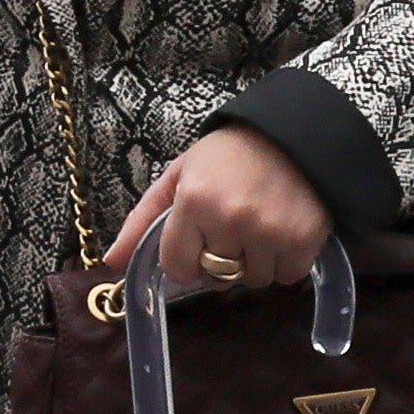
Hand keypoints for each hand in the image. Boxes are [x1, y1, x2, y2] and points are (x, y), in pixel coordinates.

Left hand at [108, 126, 328, 297]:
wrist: (293, 132)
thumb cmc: (229, 155)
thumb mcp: (179, 177)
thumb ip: (142, 221)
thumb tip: (110, 263)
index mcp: (193, 202)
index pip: (177, 267)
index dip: (186, 259)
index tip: (198, 242)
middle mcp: (229, 219)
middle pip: (216, 277)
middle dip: (221, 261)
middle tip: (233, 229)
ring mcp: (269, 231)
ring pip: (253, 281)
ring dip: (255, 263)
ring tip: (260, 228)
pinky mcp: (304, 239)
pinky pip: (287, 277)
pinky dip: (285, 263)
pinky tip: (283, 232)